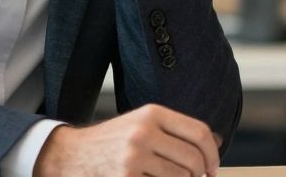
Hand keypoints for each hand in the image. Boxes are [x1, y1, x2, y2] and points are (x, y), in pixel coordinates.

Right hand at [34, 104, 219, 176]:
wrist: (70, 155)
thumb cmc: (112, 142)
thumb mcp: (143, 124)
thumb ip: (175, 131)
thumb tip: (215, 143)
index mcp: (152, 113)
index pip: (199, 132)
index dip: (212, 153)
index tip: (213, 167)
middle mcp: (144, 132)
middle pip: (193, 158)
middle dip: (200, 173)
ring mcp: (134, 156)